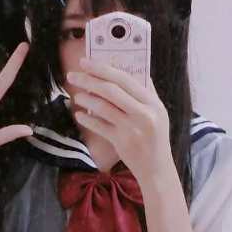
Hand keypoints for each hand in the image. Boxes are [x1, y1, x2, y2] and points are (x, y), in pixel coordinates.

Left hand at [65, 59, 172, 184]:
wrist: (157, 169)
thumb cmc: (155, 139)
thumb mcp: (158, 113)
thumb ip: (147, 92)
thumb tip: (133, 69)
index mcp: (153, 103)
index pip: (125, 78)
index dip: (103, 68)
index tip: (86, 62)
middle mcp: (144, 114)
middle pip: (112, 90)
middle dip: (89, 79)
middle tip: (73, 75)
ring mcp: (132, 129)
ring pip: (103, 107)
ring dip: (86, 99)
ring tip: (76, 96)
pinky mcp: (122, 142)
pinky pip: (99, 126)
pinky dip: (87, 119)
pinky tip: (79, 115)